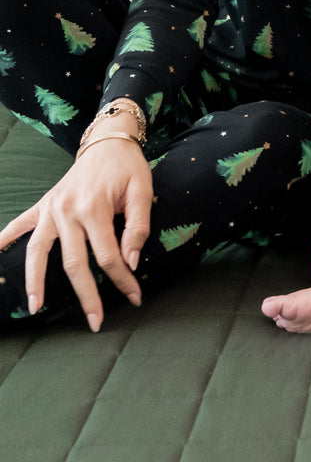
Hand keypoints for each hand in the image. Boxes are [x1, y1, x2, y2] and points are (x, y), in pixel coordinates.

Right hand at [0, 135, 151, 331]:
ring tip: (36, 307)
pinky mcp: (42, 205)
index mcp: (94, 208)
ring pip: (38, 252)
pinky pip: (19, 225)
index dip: (122, 279)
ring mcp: (50, 209)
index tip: (135, 297)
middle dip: (86, 295)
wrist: (108, 142)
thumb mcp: (143, 191)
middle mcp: (66, 211)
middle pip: (73, 262)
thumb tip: (130, 261)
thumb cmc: (129, 168)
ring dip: (35, 281)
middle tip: (95, 322)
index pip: (108, 255)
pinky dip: (5, 239)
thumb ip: (138, 226)